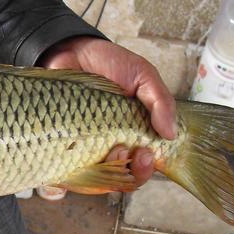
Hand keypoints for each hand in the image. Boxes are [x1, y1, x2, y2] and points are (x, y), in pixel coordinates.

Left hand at [38, 36, 176, 186]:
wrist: (71, 51)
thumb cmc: (110, 63)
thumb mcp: (142, 75)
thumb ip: (159, 100)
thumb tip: (172, 134)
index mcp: (135, 135)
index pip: (144, 166)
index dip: (146, 169)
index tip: (146, 154)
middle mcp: (111, 147)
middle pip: (122, 180)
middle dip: (127, 173)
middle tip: (124, 150)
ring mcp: (86, 148)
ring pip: (94, 181)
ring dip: (101, 174)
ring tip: (104, 149)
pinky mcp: (62, 146)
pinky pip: (63, 174)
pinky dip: (65, 178)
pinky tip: (70, 160)